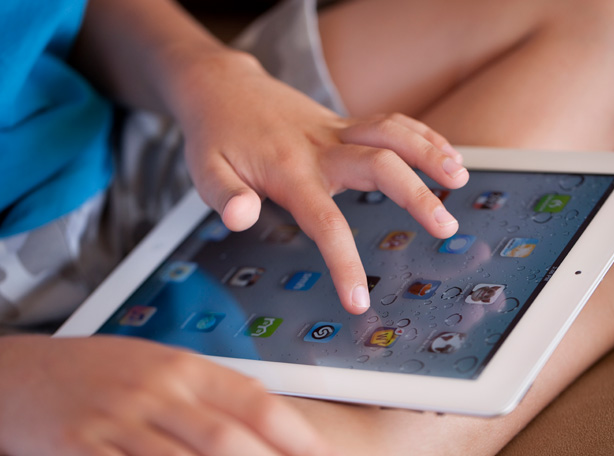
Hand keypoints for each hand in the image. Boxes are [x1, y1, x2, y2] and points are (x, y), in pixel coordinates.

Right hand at [0, 335, 333, 455]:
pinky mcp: (84, 448)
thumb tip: (266, 409)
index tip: (322, 453)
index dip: (293, 431)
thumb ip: (211, 387)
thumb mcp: (160, 364)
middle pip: (227, 438)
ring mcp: (119, 421)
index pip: (252, 399)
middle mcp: (156, 390)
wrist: (24, 374)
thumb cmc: (101, 370)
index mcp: (182, 365)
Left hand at [172, 52, 468, 313]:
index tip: (358, 301)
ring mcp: (335, 130)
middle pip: (378, 165)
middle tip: (445, 227)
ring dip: (429, 152)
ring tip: (459, 178)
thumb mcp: (203, 169)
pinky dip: (421, 134)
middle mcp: (320, 148)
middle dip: (416, 196)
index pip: (325, 222)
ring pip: (390, 133)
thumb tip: (242, 217)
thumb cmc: (215, 135)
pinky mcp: (342, 123)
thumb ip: (223, 195)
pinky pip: (389, 121)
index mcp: (289, 172)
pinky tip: (445, 153)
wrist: (221, 87)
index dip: (344, 264)